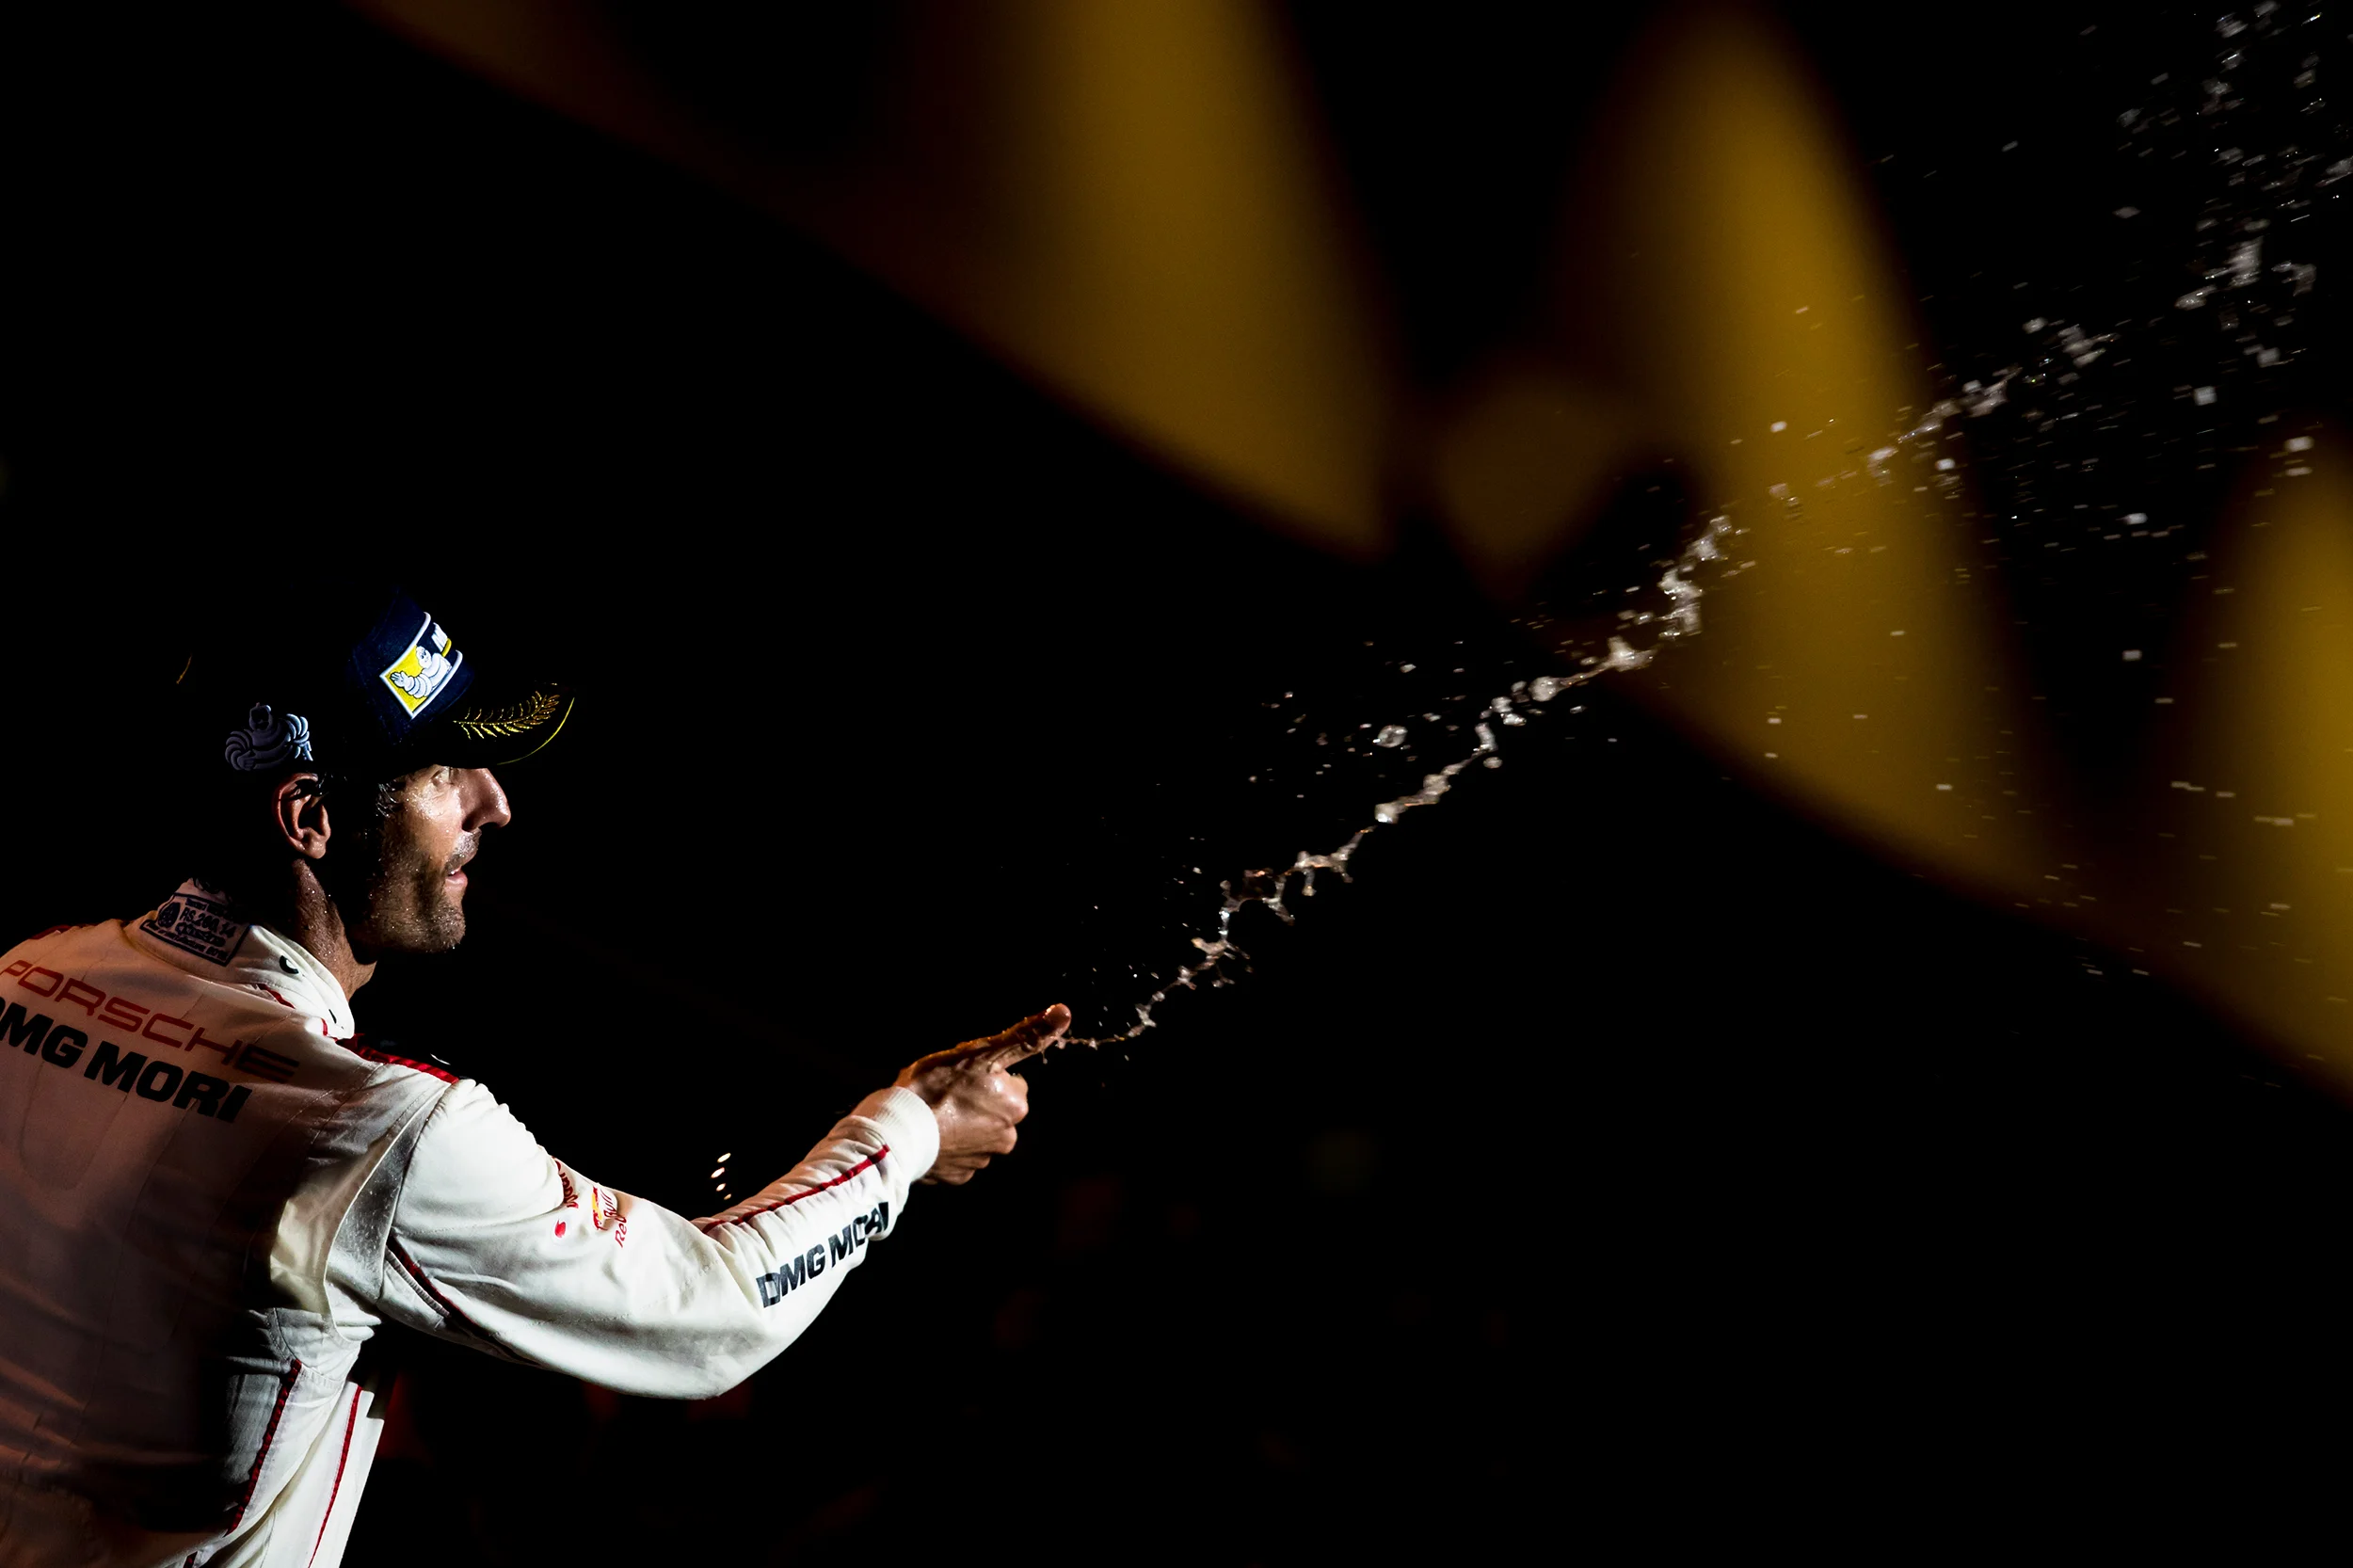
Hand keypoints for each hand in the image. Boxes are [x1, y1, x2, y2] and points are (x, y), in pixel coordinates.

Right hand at [894, 1004, 1067, 1184]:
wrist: (898, 1131)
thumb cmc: (938, 1086)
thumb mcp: (983, 1051)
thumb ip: (1026, 1035)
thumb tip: (1064, 1012)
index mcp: (1016, 1105)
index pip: (1010, 1084)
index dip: (985, 1076)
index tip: (963, 1075)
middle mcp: (1007, 1137)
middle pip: (995, 1110)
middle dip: (977, 1102)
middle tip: (947, 1094)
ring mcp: (982, 1160)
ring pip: (976, 1132)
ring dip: (961, 1123)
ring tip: (935, 1113)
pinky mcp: (959, 1176)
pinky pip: (958, 1155)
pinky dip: (948, 1144)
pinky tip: (931, 1134)